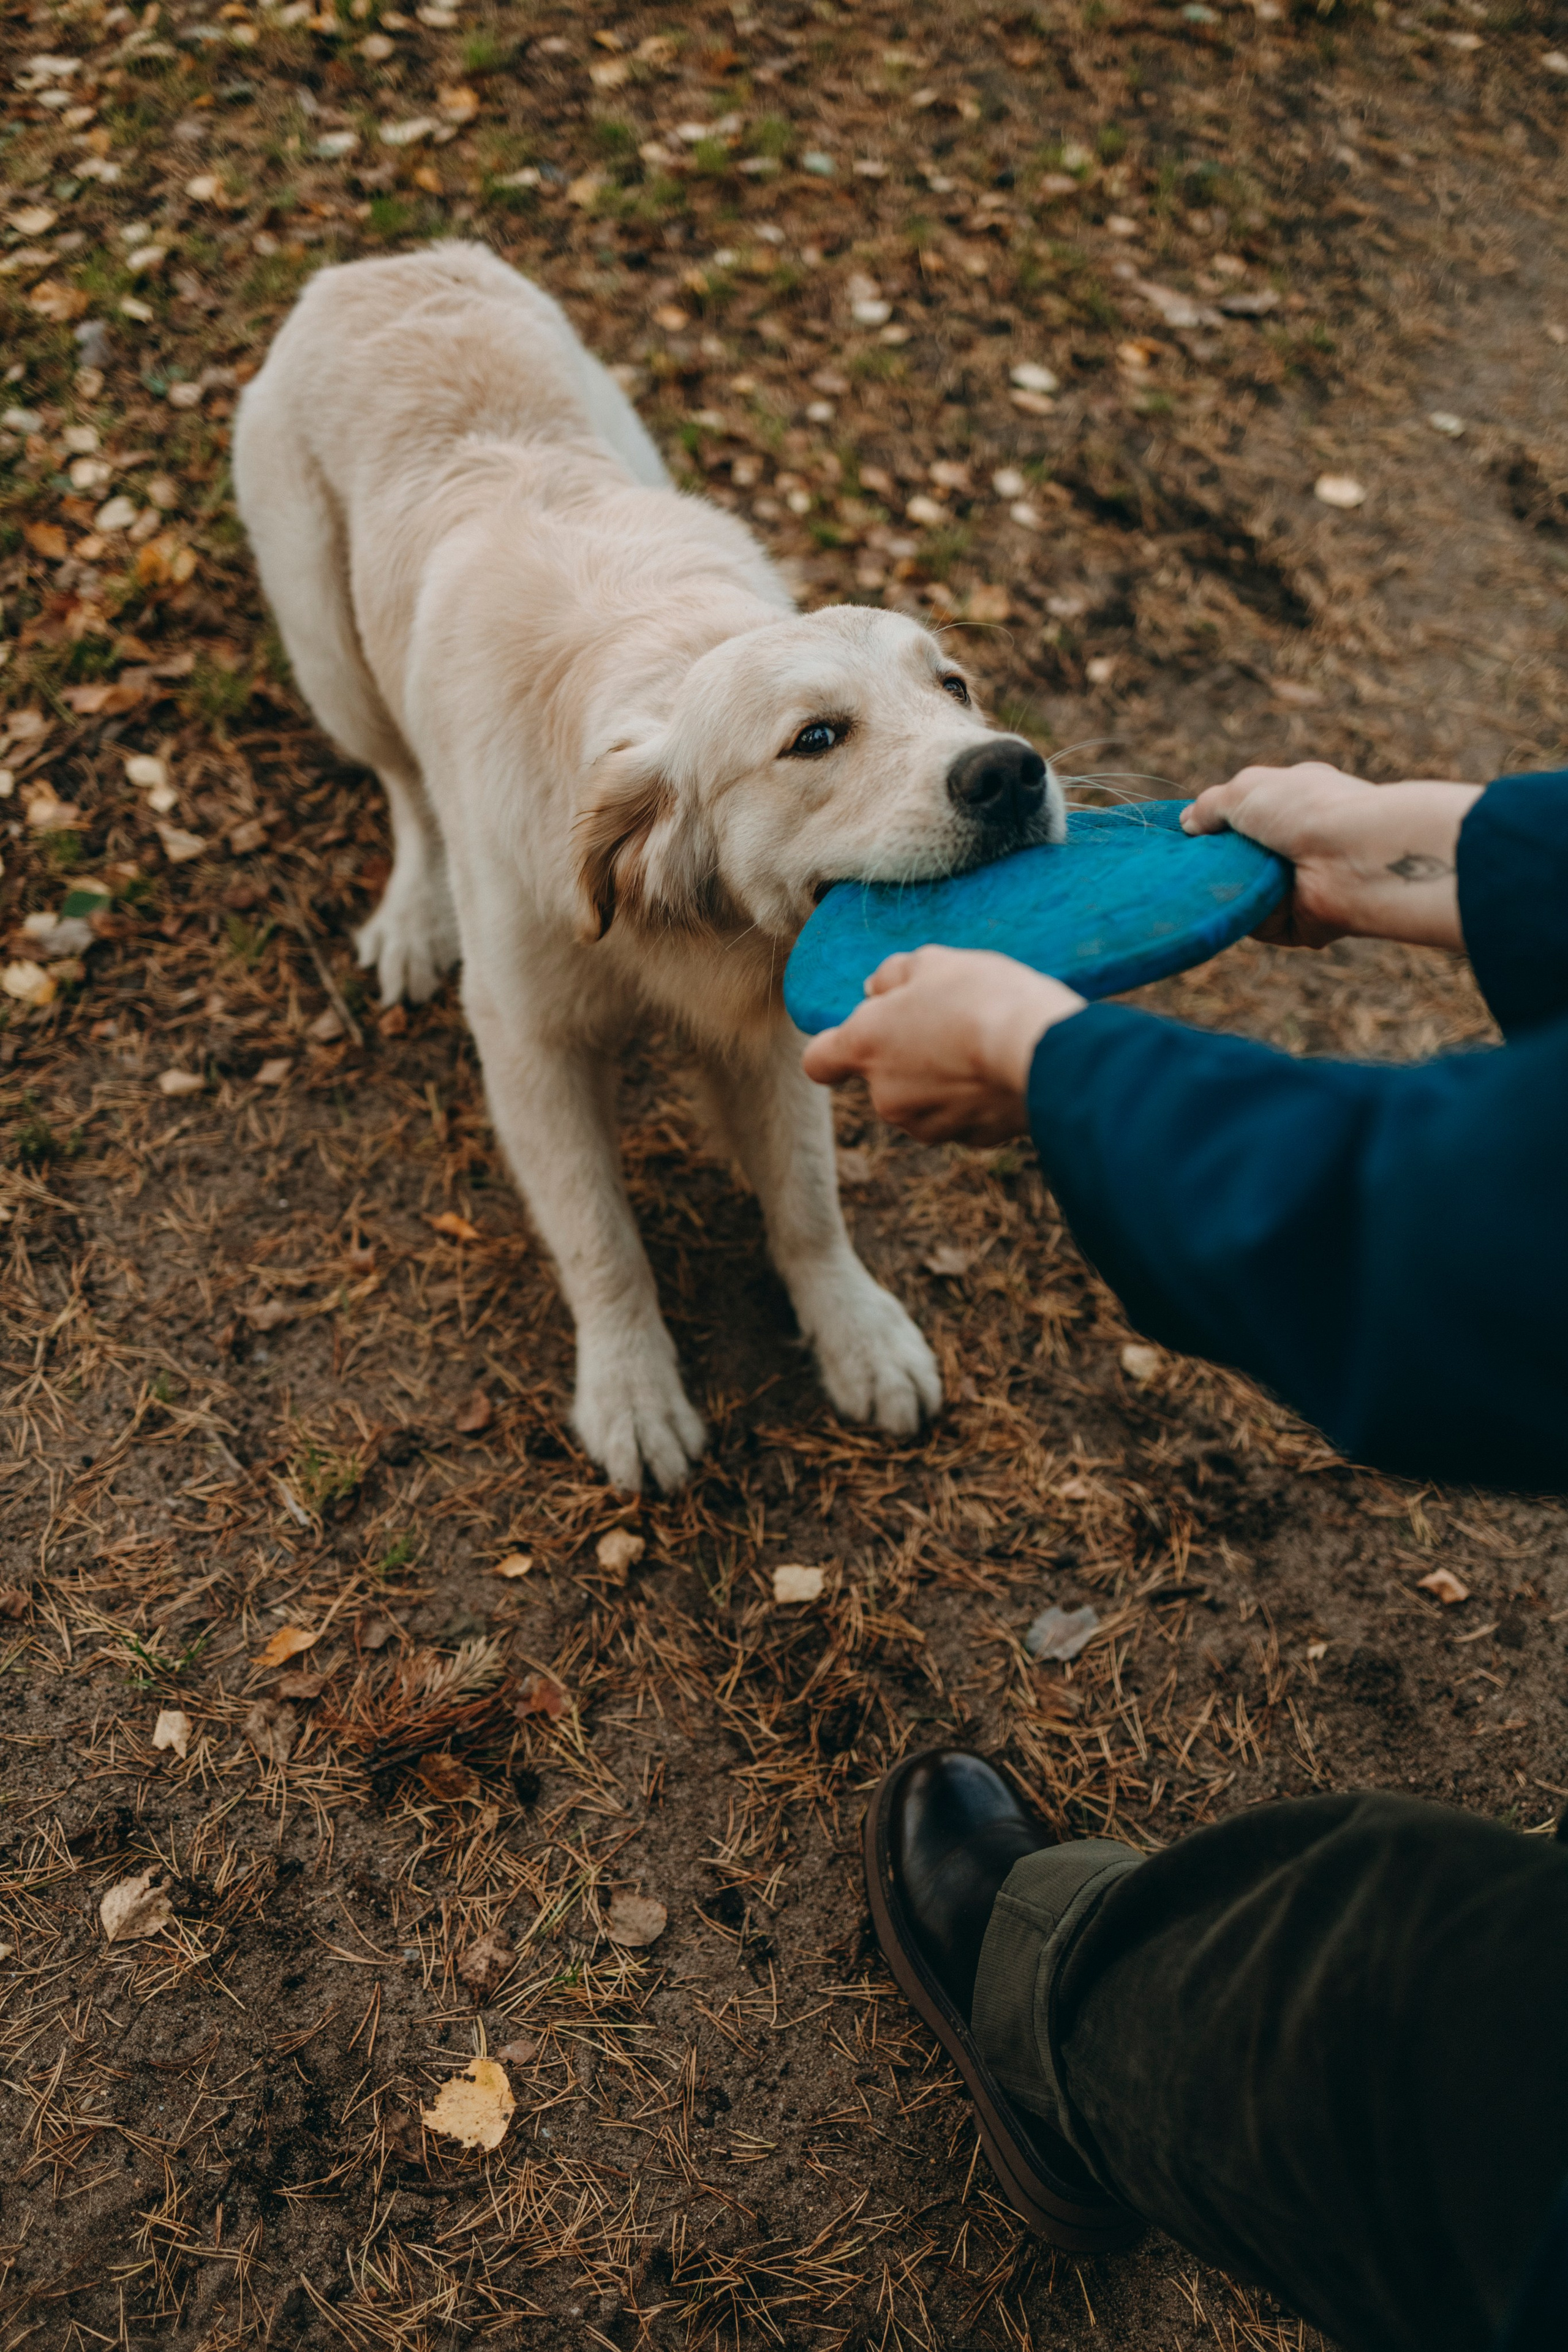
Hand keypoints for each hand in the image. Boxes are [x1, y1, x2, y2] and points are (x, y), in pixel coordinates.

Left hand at [801, 945, 1085, 1143]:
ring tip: (983, 1045)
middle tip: (950, 1021)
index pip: (818, 1062)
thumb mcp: (933, 963)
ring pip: (924, 1100)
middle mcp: (885, 1096)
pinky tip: (1004, 1070)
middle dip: (908, 1055)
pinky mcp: (970, 1139)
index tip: (861, 1034)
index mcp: (864, 1047)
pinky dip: (977, 1099)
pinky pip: (965, 1116)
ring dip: (943, 1079)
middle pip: (882, 1078)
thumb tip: (875, 990)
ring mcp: (927, 1124)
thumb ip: (893, 976)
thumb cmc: (981, 997)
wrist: (1039, 1051)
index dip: (834, 1048)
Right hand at [1181, 762, 1481, 950]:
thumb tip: (1187, 824)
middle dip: (1215, 861)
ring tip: (1217, 881)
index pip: (1248, 812)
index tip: (1191, 832)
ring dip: (1228, 888)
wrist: (1353, 856)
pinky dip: (1247, 916)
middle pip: (1241, 857)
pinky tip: (1243, 905)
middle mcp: (1300, 842)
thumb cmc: (1304, 811)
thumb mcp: (1246, 789)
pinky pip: (1257, 925)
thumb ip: (1210, 805)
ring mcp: (1301, 884)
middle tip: (1190, 863)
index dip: (1218, 822)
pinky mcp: (1299, 923)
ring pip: (1244, 892)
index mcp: (1294, 801)